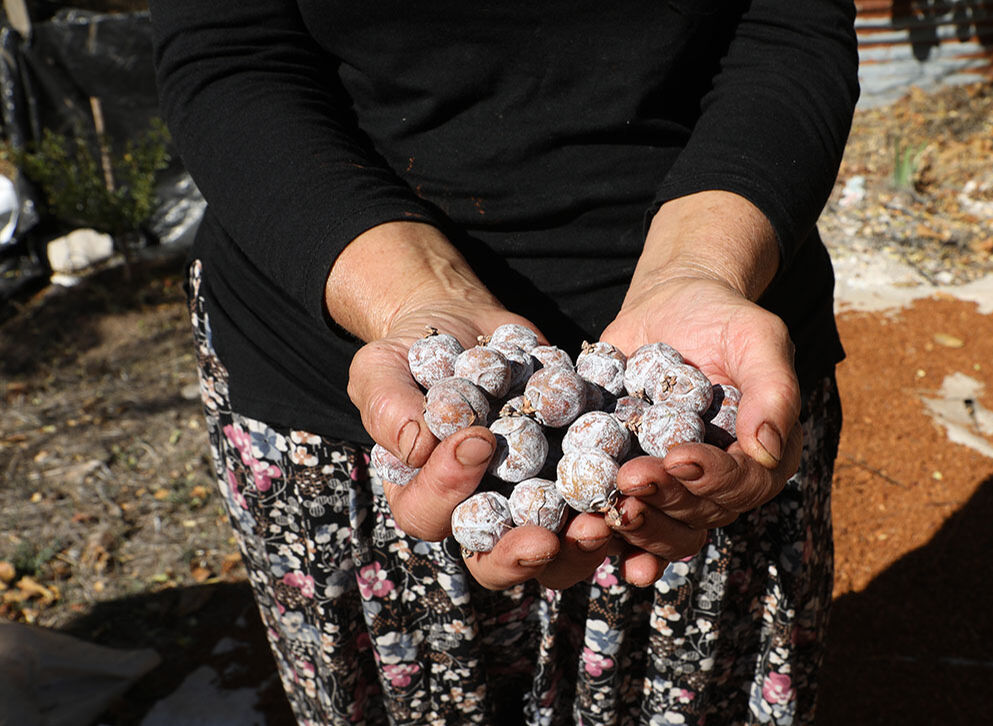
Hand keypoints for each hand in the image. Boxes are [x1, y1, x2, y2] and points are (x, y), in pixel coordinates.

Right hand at [330, 222, 623, 589]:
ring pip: (558, 547)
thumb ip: (389, 407)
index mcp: (425, 497)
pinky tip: (643, 482)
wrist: (467, 330)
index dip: (450, 490)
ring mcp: (532, 499)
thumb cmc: (410, 353)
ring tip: (605, 517)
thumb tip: (417, 445)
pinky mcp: (575, 475)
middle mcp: (479, 512)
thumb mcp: (382, 369)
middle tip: (549, 539)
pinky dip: (625, 500)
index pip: (430, 514)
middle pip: (497, 558)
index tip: (478, 441)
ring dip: (583, 543)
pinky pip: (602, 500)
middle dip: (524, 554)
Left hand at [596, 191, 803, 579]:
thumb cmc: (722, 318)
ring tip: (606, 508)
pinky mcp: (633, 477)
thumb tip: (767, 451)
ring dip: (636, 525)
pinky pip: (626, 514)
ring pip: (663, 524)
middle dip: (665, 498)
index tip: (678, 458)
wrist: (670, 306)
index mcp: (760, 454)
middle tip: (630, 478)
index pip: (743, 482)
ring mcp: (675, 484)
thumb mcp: (757, 338)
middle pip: (699, 512)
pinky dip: (610, 535)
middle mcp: (720, 480)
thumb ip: (773, 390)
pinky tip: (588, 535)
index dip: (712, 477)